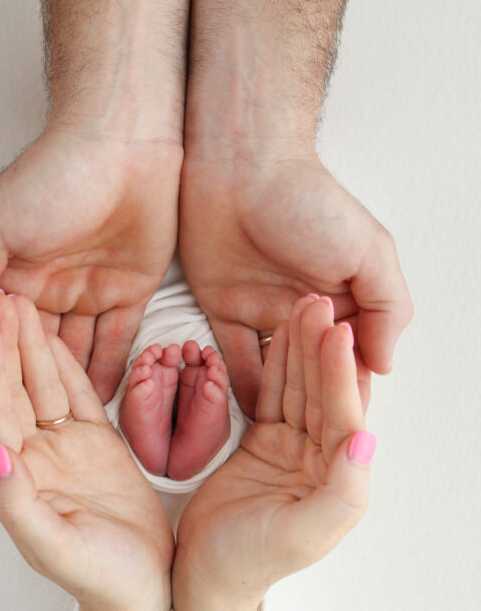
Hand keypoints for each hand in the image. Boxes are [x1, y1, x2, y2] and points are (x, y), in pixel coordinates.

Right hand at [0, 125, 181, 402]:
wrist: (124, 146)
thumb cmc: (54, 175)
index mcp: (14, 274)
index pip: (5, 334)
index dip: (5, 367)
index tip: (6, 407)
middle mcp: (51, 285)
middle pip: (43, 347)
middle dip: (42, 382)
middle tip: (45, 427)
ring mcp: (92, 288)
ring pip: (81, 348)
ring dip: (75, 382)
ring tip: (74, 425)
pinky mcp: (132, 288)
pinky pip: (121, 337)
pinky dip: (114, 368)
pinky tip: (105, 400)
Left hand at [0, 291, 174, 610]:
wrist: (146, 587)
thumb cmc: (103, 580)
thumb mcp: (59, 549)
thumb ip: (21, 506)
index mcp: (19, 480)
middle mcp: (35, 458)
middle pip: (13, 389)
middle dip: (5, 343)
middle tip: (1, 297)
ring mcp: (65, 448)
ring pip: (43, 385)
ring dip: (31, 345)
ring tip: (22, 303)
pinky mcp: (96, 444)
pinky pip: (76, 395)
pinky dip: (65, 365)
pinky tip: (55, 338)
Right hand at [171, 294, 374, 610]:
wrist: (205, 575)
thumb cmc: (251, 562)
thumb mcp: (300, 534)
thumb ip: (341, 493)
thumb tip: (367, 442)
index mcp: (338, 480)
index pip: (342, 415)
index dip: (340, 374)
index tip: (338, 332)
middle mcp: (321, 460)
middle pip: (323, 394)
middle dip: (321, 349)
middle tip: (318, 304)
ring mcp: (293, 448)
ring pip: (299, 389)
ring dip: (301, 350)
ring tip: (301, 308)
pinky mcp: (265, 442)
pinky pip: (273, 397)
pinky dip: (276, 366)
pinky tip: (278, 337)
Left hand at [179, 152, 412, 416]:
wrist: (238, 166)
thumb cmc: (308, 201)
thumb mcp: (368, 250)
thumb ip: (386, 306)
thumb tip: (387, 365)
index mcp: (346, 298)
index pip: (355, 356)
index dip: (354, 388)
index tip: (349, 426)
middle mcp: (306, 310)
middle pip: (313, 369)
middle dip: (313, 403)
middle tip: (311, 444)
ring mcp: (264, 311)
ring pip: (275, 368)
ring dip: (278, 399)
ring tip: (279, 440)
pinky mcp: (223, 309)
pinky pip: (232, 356)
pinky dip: (236, 385)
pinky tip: (247, 416)